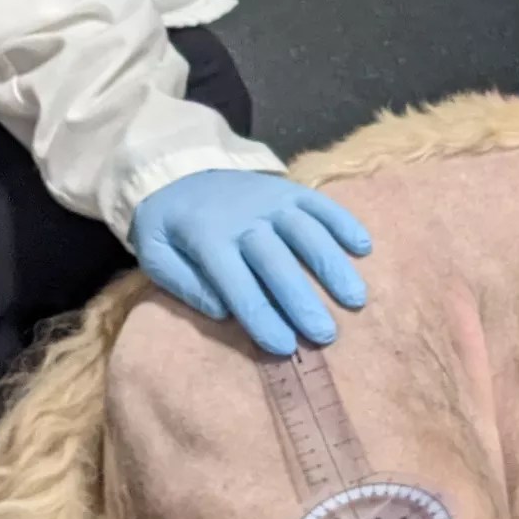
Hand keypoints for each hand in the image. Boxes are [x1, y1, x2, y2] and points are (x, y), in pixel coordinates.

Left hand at [130, 170, 372, 355]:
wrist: (179, 172)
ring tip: (355, 298)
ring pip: (306, 231)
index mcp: (206, 238)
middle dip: (302, 299)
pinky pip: (320, 203)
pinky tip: (363, 248)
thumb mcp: (155, 255)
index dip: (261, 316)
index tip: (283, 346)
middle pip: (277, 261)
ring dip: (332, 265)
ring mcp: (270, 200)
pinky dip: (344, 223)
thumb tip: (222, 311)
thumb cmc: (170, 227)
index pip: (237, 284)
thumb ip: (183, 284)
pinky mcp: (289, 190)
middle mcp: (243, 218)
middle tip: (326, 334)